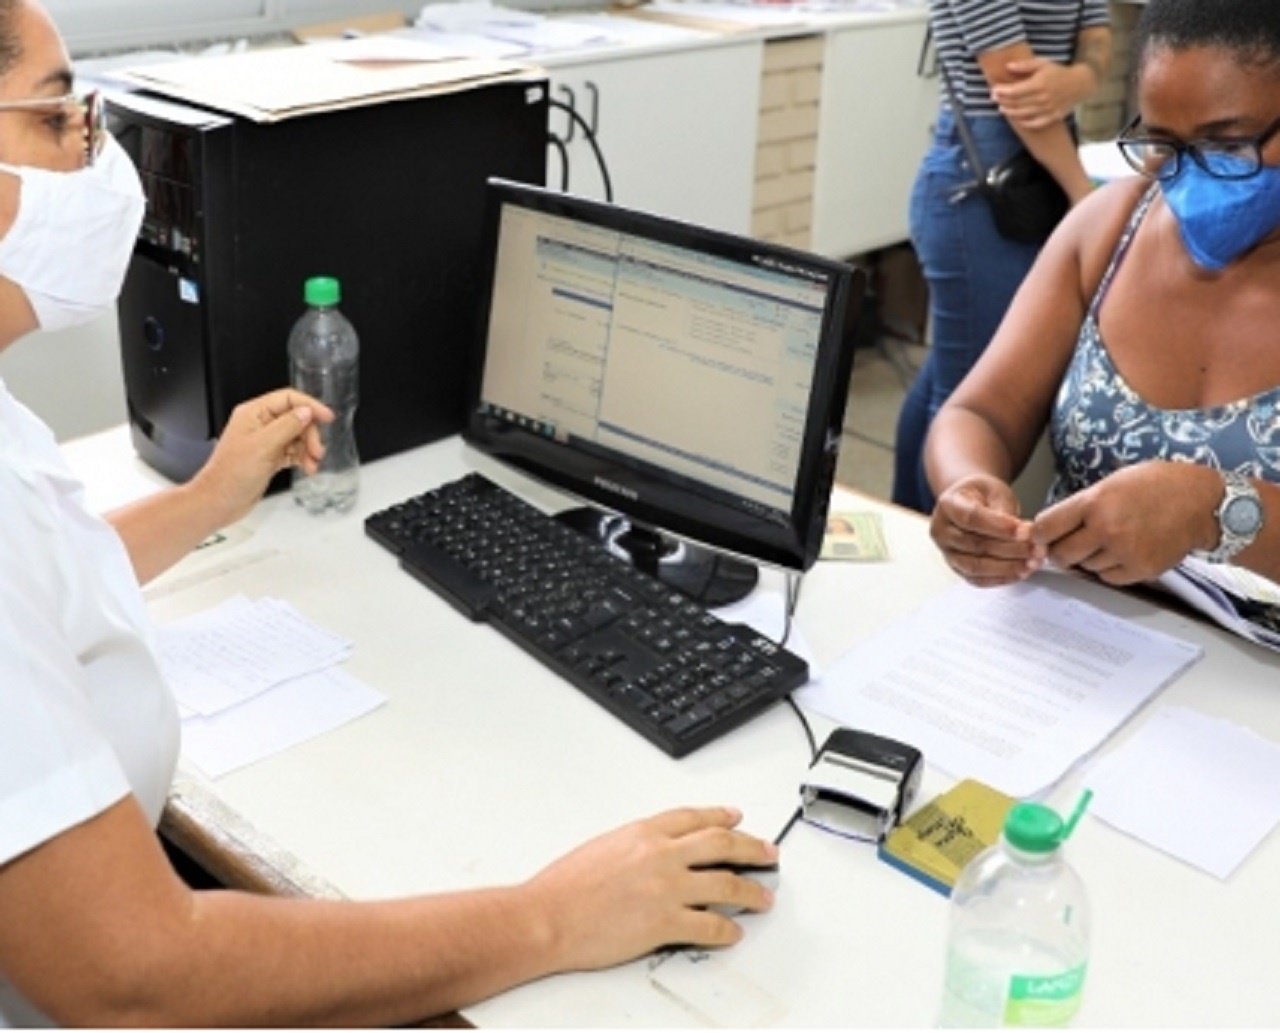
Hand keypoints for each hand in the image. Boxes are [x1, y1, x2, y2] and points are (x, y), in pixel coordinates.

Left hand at [191, 388, 333, 526]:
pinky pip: (294, 451)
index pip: (288, 399)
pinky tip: (307, 467)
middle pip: (296, 418)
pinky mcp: (270, 457)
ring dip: (309, 449)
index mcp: (253, 413)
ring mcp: (265, 441)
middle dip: (310, 434)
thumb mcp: (263, 446)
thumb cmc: (230, 475)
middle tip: (317, 450)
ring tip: (312, 463)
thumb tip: (306, 412)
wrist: (220, 502)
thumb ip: (287, 426)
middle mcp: (260, 424)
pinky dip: (303, 459)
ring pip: (297, 436)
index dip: (310, 406)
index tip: (327, 417)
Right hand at [524, 806, 777, 972]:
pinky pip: (709, 926)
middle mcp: (660, 854)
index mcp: (643, 832)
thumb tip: (653, 855)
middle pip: (721, 843)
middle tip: (768, 852)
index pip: (694, 817)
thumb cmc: (563, 887)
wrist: (547, 916)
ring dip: (751, 891)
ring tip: (764, 897)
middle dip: (752, 847)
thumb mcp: (602, 847)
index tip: (736, 818)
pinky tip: (734, 932)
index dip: (720, 816)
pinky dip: (727, 930)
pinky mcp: (665, 923)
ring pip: (726, 884)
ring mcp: (666, 888)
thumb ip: (634, 847)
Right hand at [930, 474, 1043, 586]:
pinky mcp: (957, 568)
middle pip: (975, 545)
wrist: (970, 503)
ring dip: (1008, 567)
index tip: (1025, 531)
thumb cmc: (982, 495)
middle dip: (1011, 549)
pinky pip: (977, 579)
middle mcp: (942, 531)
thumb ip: (1004, 509)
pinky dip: (1001, 578)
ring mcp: (947, 552)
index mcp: (948, 505)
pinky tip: (1021, 572)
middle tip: (1038, 548)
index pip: (971, 518)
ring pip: (976, 566)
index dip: (999, 527)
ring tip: (1033, 563)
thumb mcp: (995, 491)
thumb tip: (1021, 533)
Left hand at [991, 58, 1090, 129]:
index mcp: (1040, 83)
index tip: (994, 90)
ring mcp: (1048, 109)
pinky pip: (1034, 123)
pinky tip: (1017, 118)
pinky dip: (1024, 122)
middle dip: (1003, 101)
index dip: (1002, 92)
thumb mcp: (1043, 63)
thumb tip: (1008, 66)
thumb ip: (1025, 65)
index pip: (1015, 91)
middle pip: (1017, 103)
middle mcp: (1043, 98)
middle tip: (995, 99)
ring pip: (1023, 114)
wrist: (1080, 84)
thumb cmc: (1058, 72)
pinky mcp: (1052, 117)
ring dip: (1010, 112)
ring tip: (1002, 108)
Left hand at [1031, 461, 1220, 584]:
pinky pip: (1108, 578)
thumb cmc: (1154, 486)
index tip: (1040, 536)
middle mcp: (1106, 529)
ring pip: (1085, 567)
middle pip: (1061, 554)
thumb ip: (1081, 507)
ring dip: (1088, 558)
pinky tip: (1122, 552)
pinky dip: (1109, 568)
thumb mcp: (1110, 484)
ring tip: (1107, 541)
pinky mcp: (1141, 570)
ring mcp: (1124, 552)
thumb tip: (1050, 529)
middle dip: (1060, 550)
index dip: (1038, 534)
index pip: (1045, 528)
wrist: (1200, 501)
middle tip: (1069, 544)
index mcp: (1094, 503)